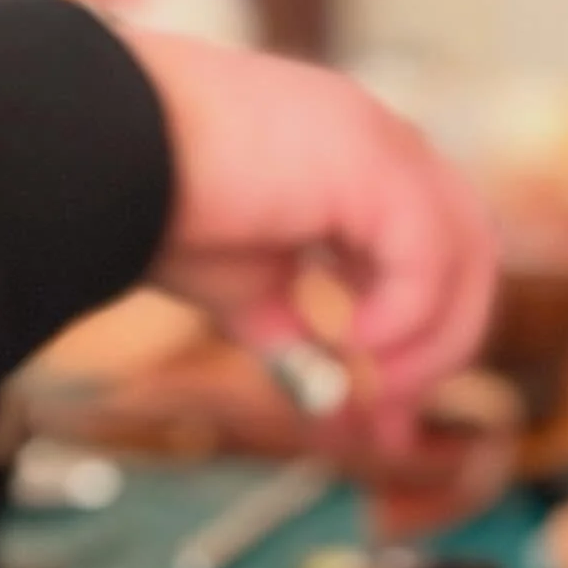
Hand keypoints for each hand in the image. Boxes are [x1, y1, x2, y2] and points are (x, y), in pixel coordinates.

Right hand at [122, 31, 499, 439]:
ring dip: (431, 340)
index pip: (427, 259)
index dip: (420, 347)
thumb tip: (336, 405)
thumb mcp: (247, 297)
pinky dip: (406, 313)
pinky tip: (356, 341)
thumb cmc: (151, 208)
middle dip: (440, 351)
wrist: (99, 156)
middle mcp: (376, 145)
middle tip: (391, 422)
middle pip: (468, 256)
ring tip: (376, 386)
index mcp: (351, 169)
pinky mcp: (369, 157)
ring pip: (467, 252)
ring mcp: (377, 142)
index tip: (386, 425)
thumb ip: (300, 341)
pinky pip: (429, 253)